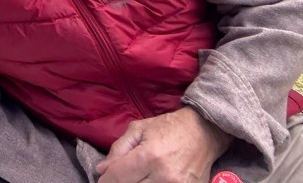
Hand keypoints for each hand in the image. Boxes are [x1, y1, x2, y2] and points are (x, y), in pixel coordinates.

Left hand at [96, 107, 231, 182]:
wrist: (203, 132)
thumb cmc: (168, 128)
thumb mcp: (138, 129)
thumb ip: (118, 150)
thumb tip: (101, 170)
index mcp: (149, 157)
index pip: (118, 177)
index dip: (105, 180)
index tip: (102, 179)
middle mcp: (164, 176)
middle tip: (119, 177)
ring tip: (134, 177)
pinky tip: (148, 180)